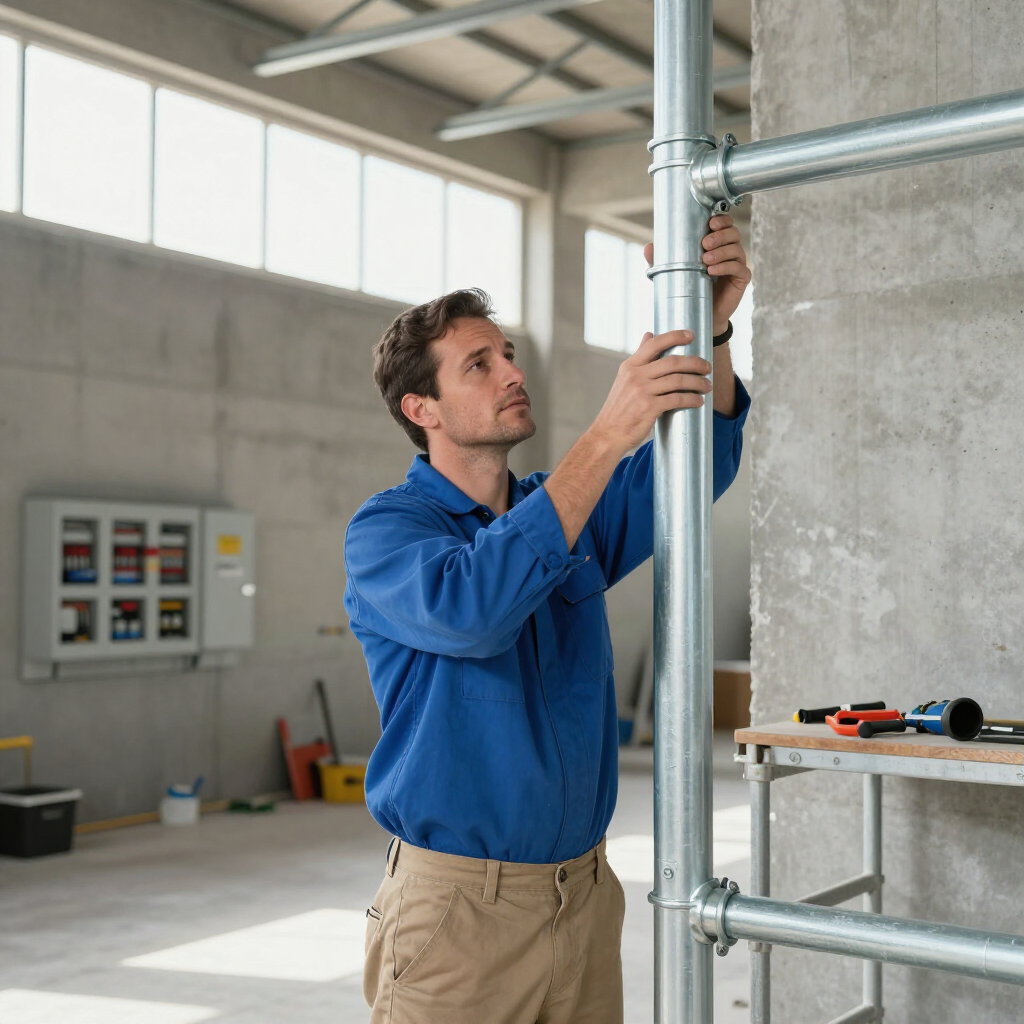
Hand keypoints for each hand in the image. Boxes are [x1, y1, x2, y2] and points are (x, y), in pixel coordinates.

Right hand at [589, 330, 711, 453]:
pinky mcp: (649, 407)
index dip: (675, 336)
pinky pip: (677, 399)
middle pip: (672, 362)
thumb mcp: (624, 378)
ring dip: (697, 382)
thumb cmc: (619, 408)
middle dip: (695, 363)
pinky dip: (691, 399)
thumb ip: (639, 358)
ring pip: (678, 380)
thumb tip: (649, 334)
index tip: (690, 335)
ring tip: (707, 385)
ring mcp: (642, 391)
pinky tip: (698, 401)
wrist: (608, 434)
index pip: (654, 344)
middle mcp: (635, 376)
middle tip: (707, 367)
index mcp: (630, 366)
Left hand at [642, 213, 750, 336]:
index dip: (721, 219)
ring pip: (737, 249)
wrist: (699, 314)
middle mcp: (730, 251)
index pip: (725, 224)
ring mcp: (737, 264)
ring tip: (705, 260)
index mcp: (717, 243)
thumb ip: (662, 260)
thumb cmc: (689, 289)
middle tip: (704, 244)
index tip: (710, 223)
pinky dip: (726, 267)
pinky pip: (739, 268)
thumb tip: (649, 247)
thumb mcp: (673, 272)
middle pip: (733, 233)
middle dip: (719, 235)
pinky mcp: (741, 279)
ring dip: (721, 251)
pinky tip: (712, 271)